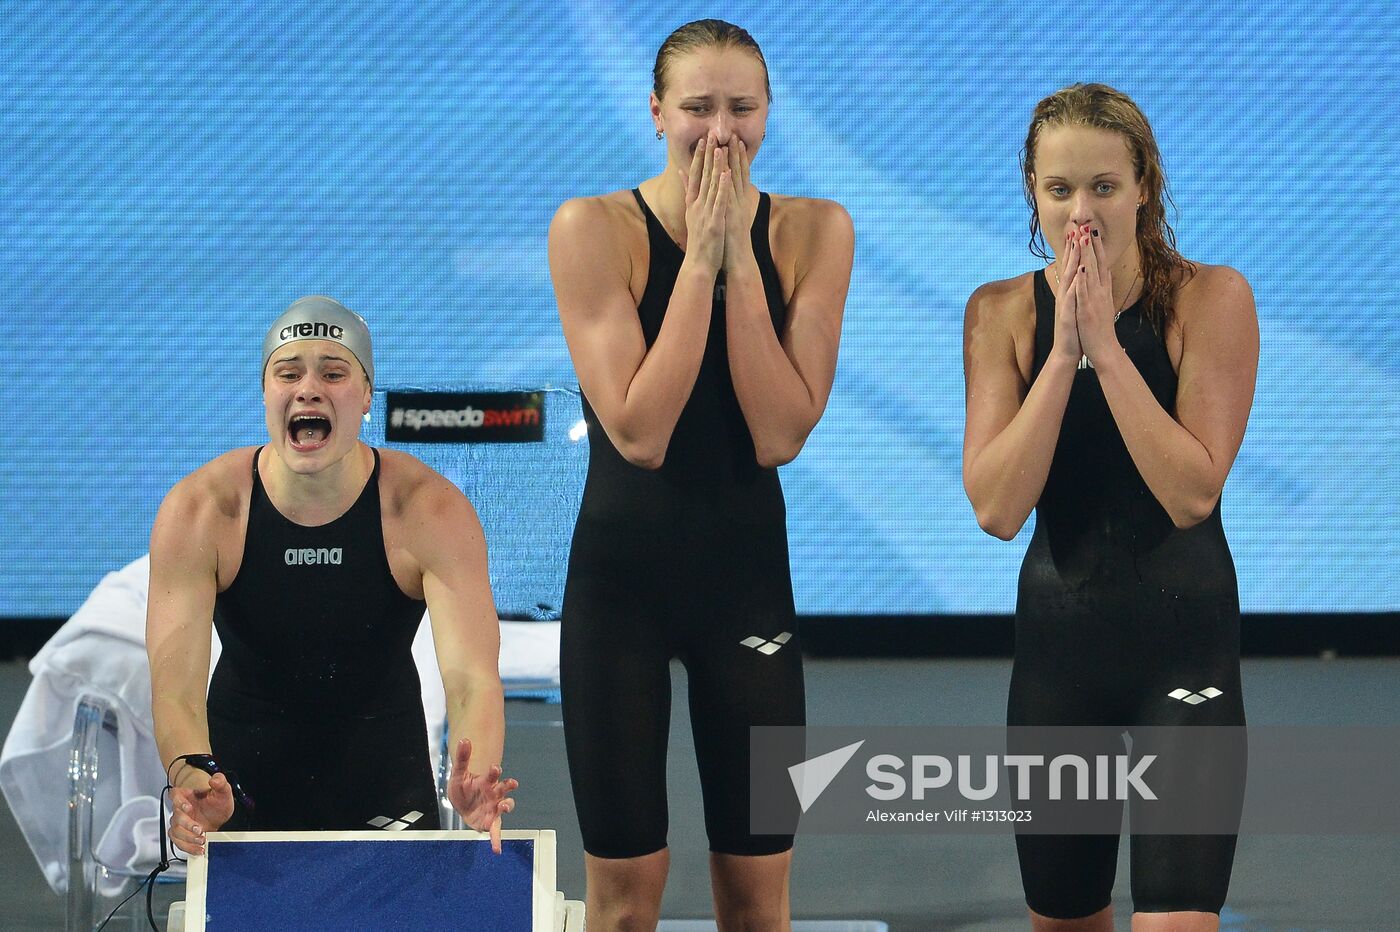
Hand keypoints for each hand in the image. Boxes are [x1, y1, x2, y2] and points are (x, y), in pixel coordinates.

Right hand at [168, 771, 233, 855]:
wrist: (217, 814)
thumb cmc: (216, 801)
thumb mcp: (223, 791)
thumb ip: (221, 782)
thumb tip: (215, 779)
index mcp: (186, 795)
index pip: (175, 795)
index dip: (179, 801)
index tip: (189, 807)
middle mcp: (180, 809)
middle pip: (176, 817)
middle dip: (187, 825)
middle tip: (200, 830)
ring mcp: (179, 823)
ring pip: (175, 831)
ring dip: (188, 838)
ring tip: (202, 840)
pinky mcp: (181, 834)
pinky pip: (178, 842)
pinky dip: (188, 847)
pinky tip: (199, 849)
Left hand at [445, 738, 518, 854]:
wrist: (462, 800)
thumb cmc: (463, 786)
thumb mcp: (458, 772)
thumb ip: (463, 757)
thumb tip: (464, 739)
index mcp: (487, 781)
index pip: (494, 775)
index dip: (495, 771)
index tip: (495, 768)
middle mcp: (493, 794)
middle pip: (503, 789)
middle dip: (507, 787)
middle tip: (511, 783)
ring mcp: (493, 808)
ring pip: (504, 807)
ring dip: (507, 806)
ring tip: (505, 807)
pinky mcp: (489, 822)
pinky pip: (494, 831)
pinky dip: (496, 840)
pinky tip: (497, 849)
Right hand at [677, 131, 729, 274]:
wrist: (698, 264)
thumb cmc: (699, 240)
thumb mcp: (691, 213)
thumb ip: (687, 191)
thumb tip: (682, 172)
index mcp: (692, 202)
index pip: (695, 175)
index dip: (700, 156)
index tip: (703, 140)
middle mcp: (696, 205)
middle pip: (702, 176)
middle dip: (707, 155)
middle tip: (711, 135)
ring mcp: (705, 213)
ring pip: (711, 185)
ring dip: (715, 166)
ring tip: (720, 148)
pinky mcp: (714, 222)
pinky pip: (719, 202)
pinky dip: (722, 188)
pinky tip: (726, 175)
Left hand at [722, 138, 759, 271]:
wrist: (738, 260)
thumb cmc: (731, 242)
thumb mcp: (727, 219)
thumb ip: (726, 205)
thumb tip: (724, 196)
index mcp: (737, 202)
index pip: (737, 175)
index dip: (736, 158)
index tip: (734, 141)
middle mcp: (739, 201)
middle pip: (739, 173)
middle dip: (736, 154)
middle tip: (733, 135)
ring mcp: (737, 208)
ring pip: (736, 181)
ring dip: (733, 163)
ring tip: (729, 145)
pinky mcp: (732, 216)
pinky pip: (730, 197)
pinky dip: (729, 184)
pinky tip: (727, 171)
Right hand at [1050, 228, 1082, 362]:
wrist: (1067, 351)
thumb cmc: (1074, 330)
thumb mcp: (1076, 307)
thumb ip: (1077, 293)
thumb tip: (1080, 279)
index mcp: (1070, 293)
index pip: (1072, 267)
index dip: (1075, 250)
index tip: (1079, 232)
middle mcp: (1065, 295)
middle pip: (1069, 267)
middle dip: (1073, 248)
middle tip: (1075, 228)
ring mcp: (1065, 304)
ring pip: (1068, 278)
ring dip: (1072, 260)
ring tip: (1076, 244)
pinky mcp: (1067, 315)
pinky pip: (1071, 297)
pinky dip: (1074, 285)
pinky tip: (1077, 274)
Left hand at [1073, 225, 1120, 364]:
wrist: (1105, 350)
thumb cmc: (1100, 329)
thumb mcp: (1102, 305)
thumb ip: (1102, 289)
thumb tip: (1104, 274)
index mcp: (1103, 291)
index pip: (1100, 264)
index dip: (1096, 248)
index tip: (1092, 231)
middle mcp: (1101, 292)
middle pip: (1097, 264)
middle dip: (1092, 244)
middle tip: (1088, 226)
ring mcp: (1095, 300)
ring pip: (1091, 273)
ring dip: (1088, 256)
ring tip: (1084, 239)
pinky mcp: (1088, 311)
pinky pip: (1085, 293)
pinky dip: (1083, 281)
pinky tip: (1081, 269)